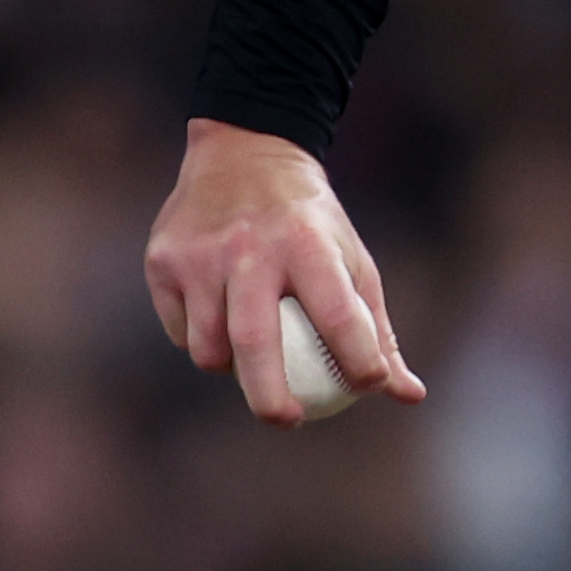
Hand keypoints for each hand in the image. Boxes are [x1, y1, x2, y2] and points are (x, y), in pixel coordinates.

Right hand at [144, 119, 424, 425]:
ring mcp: (199, 256)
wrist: (243, 151)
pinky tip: (218, 318)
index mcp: (308, 245)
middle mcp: (249, 249)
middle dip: (270, 399)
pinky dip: (202, 339)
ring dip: (233, 368)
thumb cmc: (311, 222)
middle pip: (255, 345)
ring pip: (210, 347)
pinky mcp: (162, 261)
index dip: (361, 363)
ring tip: (252, 356)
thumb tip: (407, 395)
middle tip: (288, 419)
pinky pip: (181, 329)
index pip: (340, 318)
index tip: (367, 386)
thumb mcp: (353, 259)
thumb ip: (378, 330)